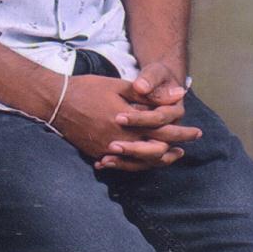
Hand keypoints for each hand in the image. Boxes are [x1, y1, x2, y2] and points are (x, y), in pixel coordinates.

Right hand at [53, 74, 199, 171]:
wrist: (56, 102)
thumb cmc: (88, 89)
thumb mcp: (118, 86)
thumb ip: (148, 94)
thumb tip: (177, 96)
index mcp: (128, 121)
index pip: (163, 131)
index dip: (182, 131)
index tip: (196, 130)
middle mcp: (121, 140)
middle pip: (157, 149)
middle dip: (177, 145)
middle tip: (192, 140)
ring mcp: (109, 150)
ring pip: (143, 162)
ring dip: (162, 159)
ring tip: (175, 155)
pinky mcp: (99, 154)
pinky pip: (125, 165)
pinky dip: (140, 164)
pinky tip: (148, 160)